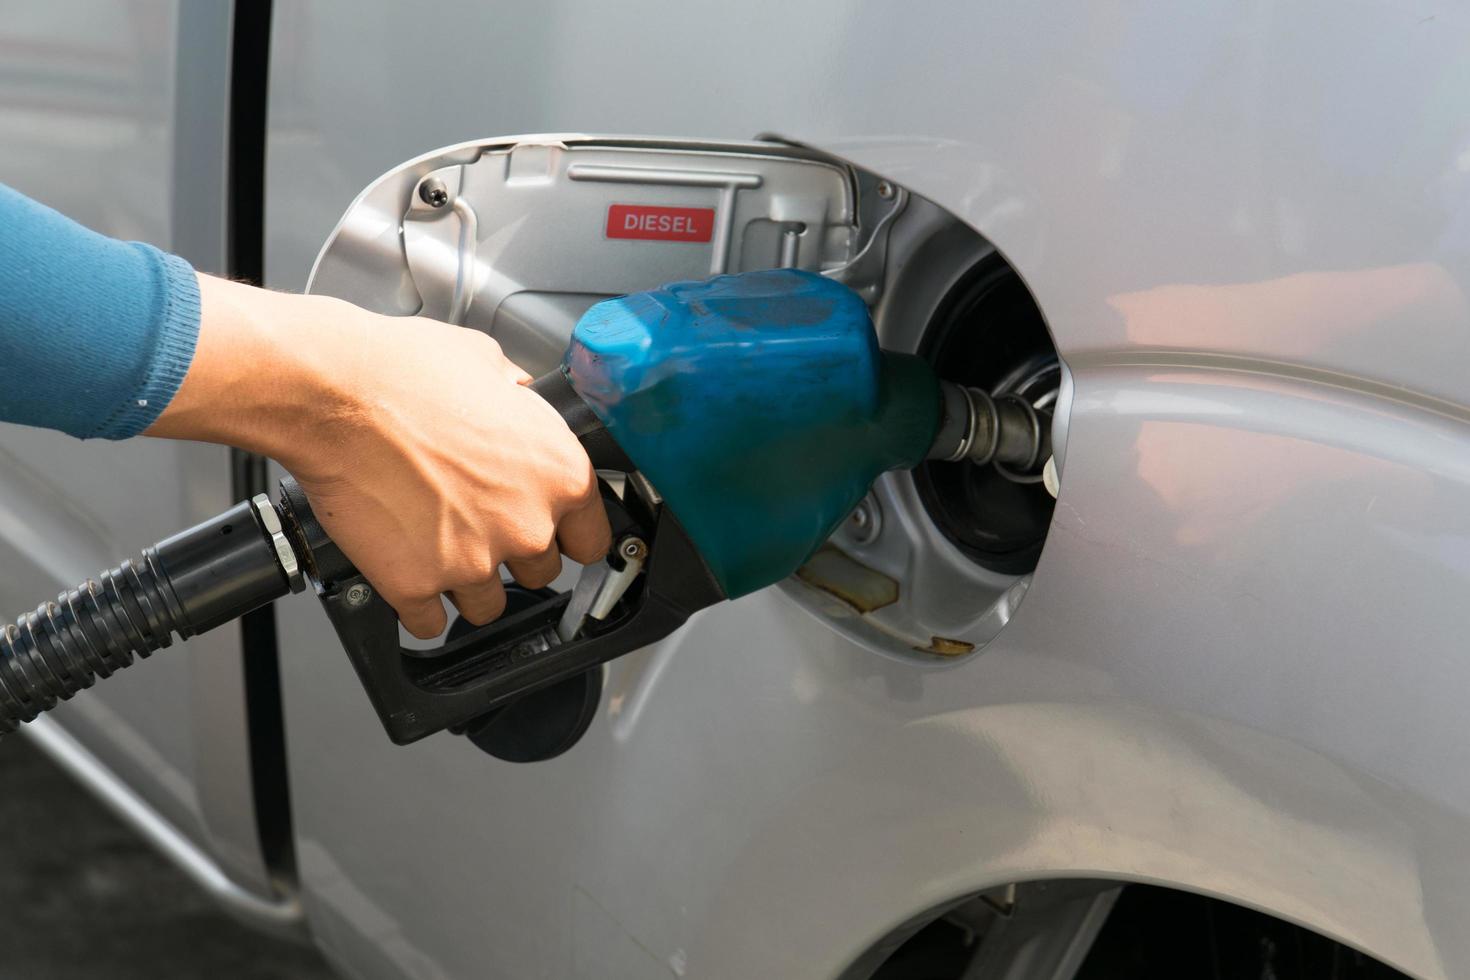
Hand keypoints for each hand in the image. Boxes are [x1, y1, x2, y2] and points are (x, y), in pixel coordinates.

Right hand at [148, 274, 610, 636]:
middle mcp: (527, 525)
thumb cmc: (406, 373)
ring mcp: (473, 562)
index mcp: (560, 474)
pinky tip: (406, 572)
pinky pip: (429, 623)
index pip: (593, 539)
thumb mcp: (490, 365)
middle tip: (475, 524)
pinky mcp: (416, 586)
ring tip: (435, 546)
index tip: (553, 536)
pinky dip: (417, 606)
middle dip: (510, 555)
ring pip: (487, 606)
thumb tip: (519, 402)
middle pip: (540, 575)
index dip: (568, 536)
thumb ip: (519, 401)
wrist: (334, 395)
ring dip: (465, 585)